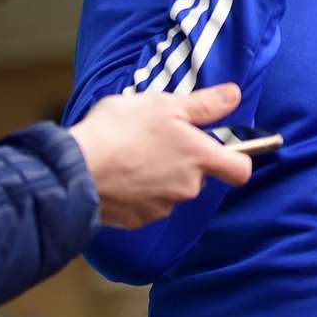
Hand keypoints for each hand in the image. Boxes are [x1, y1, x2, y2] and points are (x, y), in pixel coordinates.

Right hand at [68, 83, 253, 229]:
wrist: (75, 169)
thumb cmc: (120, 131)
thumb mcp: (165, 104)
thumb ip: (205, 104)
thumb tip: (235, 96)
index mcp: (200, 159)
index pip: (240, 170)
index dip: (238, 158)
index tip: (225, 146)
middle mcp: (187, 188)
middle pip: (200, 176)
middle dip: (184, 160)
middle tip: (158, 137)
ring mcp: (161, 207)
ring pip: (171, 190)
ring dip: (159, 175)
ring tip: (132, 153)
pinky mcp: (136, 220)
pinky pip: (146, 205)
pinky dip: (137, 191)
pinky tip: (119, 173)